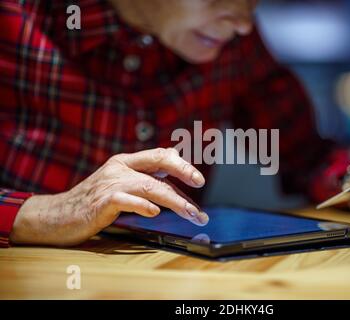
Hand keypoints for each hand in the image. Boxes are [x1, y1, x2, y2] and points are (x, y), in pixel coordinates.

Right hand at [10, 148, 207, 245]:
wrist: (57, 215)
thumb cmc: (92, 201)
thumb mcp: (119, 183)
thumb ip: (144, 177)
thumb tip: (174, 170)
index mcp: (125, 162)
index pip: (159, 155)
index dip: (181, 164)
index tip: (198, 179)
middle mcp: (120, 168)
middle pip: (159, 165)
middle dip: (184, 174)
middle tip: (201, 188)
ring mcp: (110, 184)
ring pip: (150, 186)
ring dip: (175, 201)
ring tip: (191, 213)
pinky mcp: (101, 202)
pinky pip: (127, 201)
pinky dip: (143, 206)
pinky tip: (154, 213)